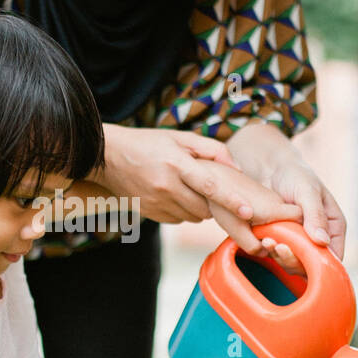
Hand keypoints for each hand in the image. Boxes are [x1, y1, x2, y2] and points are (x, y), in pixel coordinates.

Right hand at [92, 124, 243, 224]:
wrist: (108, 156)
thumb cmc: (148, 143)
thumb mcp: (180, 137)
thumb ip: (211, 150)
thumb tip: (236, 169)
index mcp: (176, 164)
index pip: (210, 187)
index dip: (232, 201)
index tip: (249, 213)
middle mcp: (166, 186)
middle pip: (204, 208)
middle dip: (216, 204)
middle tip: (215, 192)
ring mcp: (156, 203)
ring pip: (193, 217)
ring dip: (199, 208)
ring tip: (191, 189)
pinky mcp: (149, 213)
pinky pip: (178, 220)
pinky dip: (183, 211)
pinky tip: (175, 195)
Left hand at [184, 122, 346, 271]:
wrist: (270, 168)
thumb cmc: (295, 175)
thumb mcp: (308, 191)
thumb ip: (315, 215)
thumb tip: (322, 241)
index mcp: (333, 227)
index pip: (334, 257)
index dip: (321, 263)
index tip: (303, 256)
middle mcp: (318, 238)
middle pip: (312, 264)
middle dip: (296, 260)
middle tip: (280, 247)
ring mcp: (299, 241)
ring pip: (294, 262)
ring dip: (281, 257)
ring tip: (268, 241)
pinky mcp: (281, 240)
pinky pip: (278, 255)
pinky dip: (271, 251)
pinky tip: (263, 240)